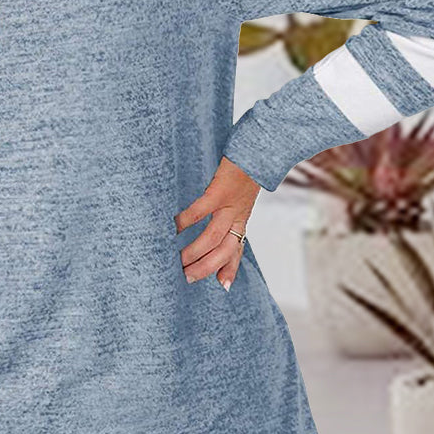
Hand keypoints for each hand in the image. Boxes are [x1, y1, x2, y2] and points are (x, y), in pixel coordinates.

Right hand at [173, 156, 260, 291]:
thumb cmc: (244, 167)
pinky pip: (202, 210)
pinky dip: (187, 221)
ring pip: (213, 237)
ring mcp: (230, 204)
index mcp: (242, 217)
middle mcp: (238, 215)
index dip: (231, 268)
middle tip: (187, 277)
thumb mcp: (242, 191)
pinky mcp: (221, 189)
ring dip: (196, 252)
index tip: (223, 287)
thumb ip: (231, 205)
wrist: (259, 147)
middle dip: (206, 267)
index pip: (237, 248)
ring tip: (179, 261)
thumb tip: (217, 211)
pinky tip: (175, 227)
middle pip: (224, 250)